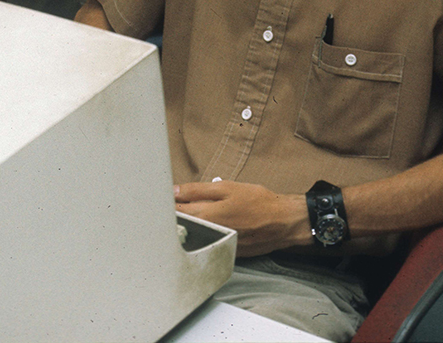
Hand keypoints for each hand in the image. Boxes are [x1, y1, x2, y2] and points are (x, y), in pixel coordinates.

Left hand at [174, 180, 308, 256]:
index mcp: (206, 216)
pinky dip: (202, 237)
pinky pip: (207, 245)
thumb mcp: (228, 188)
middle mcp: (209, 234)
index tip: (160, 199)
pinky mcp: (226, 253)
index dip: (165, 206)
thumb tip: (174, 191)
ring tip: (186, 217)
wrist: (283, 223)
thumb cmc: (258, 202)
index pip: (174, 213)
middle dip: (173, 217)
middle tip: (169, 206)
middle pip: (181, 227)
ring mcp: (217, 246)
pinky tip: (205, 228)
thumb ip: (198, 190)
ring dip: (187, 228)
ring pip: (193, 237)